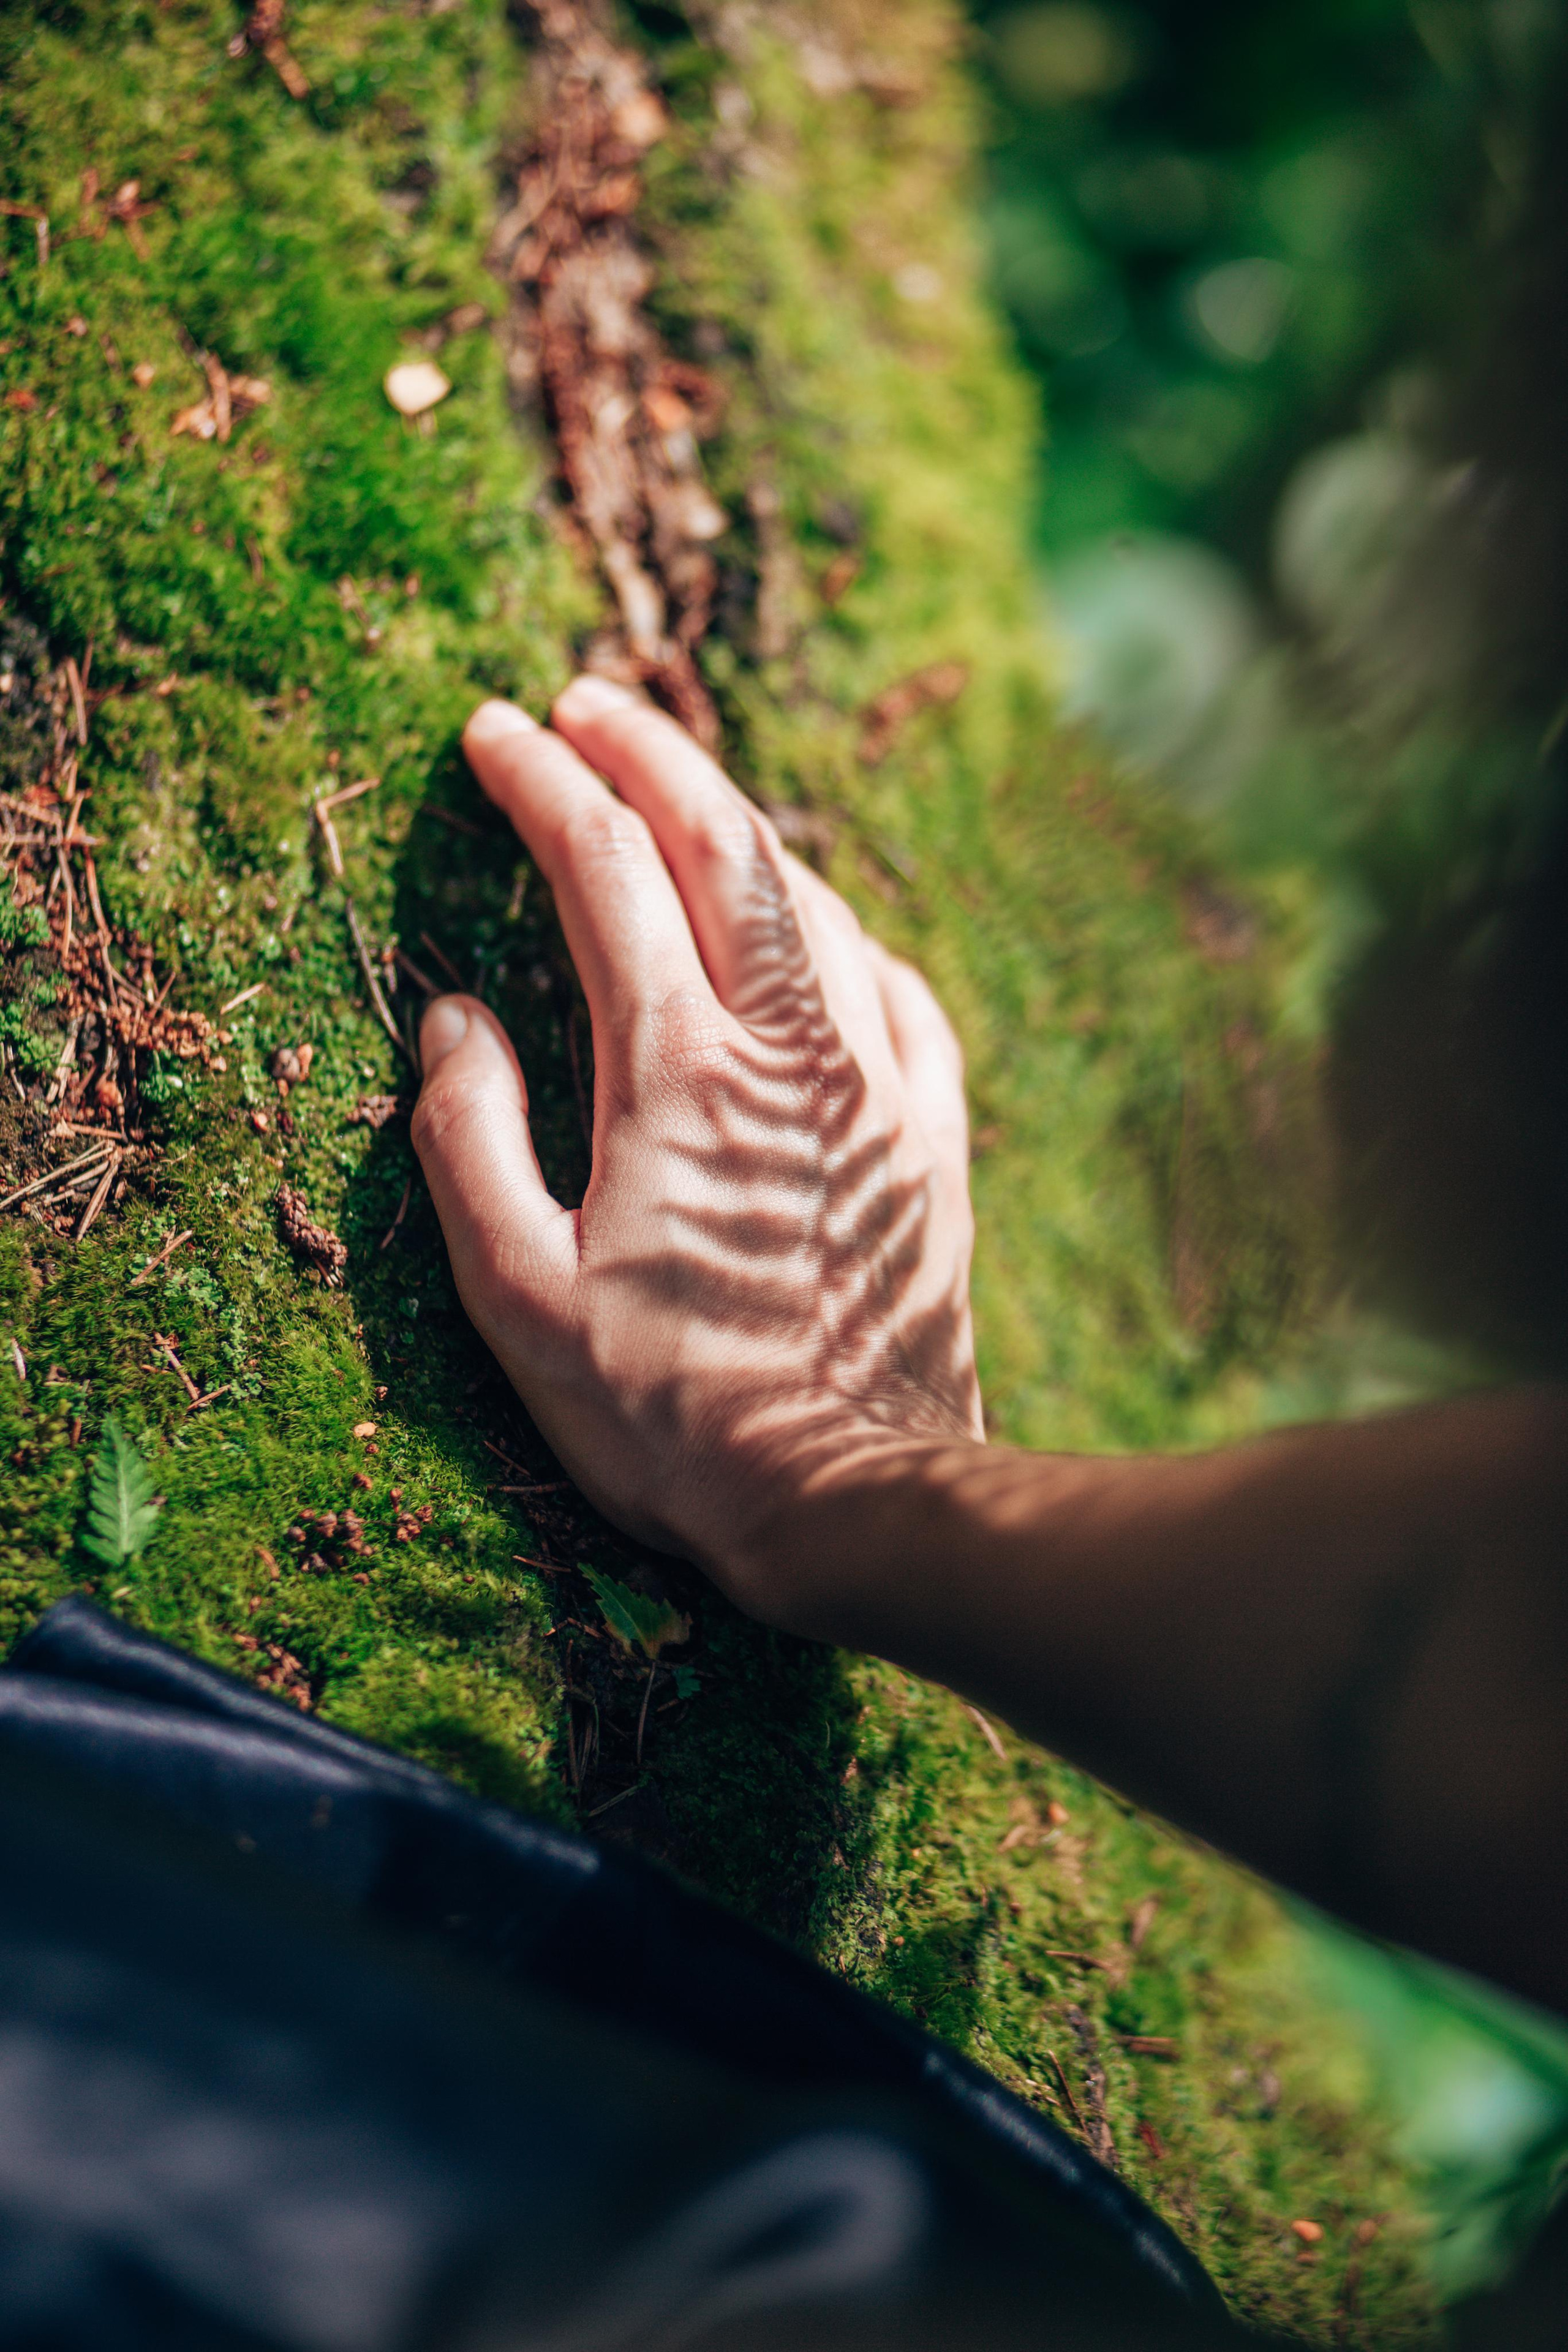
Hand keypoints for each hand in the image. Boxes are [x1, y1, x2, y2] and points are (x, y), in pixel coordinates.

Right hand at [411, 677, 980, 1614]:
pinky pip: (894, 983)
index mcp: (675, 1074)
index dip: (542, 784)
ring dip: (740, 820)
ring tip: (681, 786)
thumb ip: (469, 1142)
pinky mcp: (933, 1131)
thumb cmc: (672, 1416)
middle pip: (724, 842)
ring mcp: (878, 1081)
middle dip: (648, 751)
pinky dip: (839, 924)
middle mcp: (789, 1048)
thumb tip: (457, 1020)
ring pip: (814, 898)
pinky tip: (816, 921)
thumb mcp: (521, 1299)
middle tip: (585, 703)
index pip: (605, 871)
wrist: (855, 1496)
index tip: (494, 732)